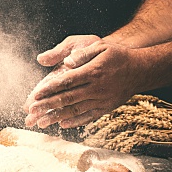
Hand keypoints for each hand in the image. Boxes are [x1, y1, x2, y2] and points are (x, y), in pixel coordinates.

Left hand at [25, 39, 144, 128]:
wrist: (139, 70)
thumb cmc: (117, 56)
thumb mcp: (101, 47)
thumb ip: (82, 54)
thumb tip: (66, 63)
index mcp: (92, 72)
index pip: (66, 81)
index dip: (49, 89)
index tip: (35, 95)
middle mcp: (95, 88)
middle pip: (67, 98)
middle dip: (47, 106)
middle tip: (31, 113)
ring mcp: (101, 100)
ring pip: (75, 110)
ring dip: (56, 117)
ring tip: (41, 123)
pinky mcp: (105, 108)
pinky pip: (88, 117)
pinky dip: (75, 121)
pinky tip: (63, 125)